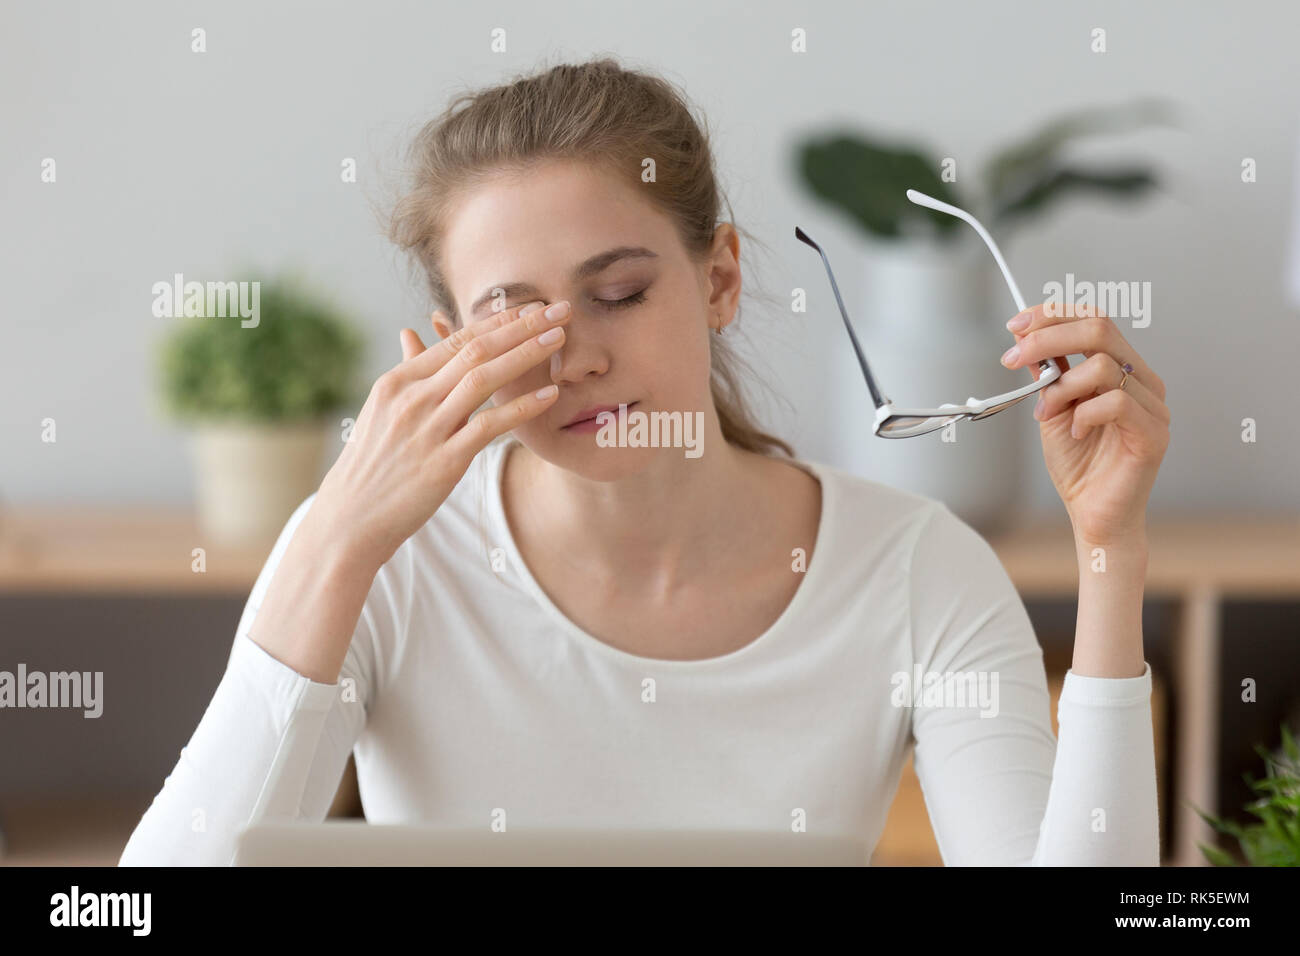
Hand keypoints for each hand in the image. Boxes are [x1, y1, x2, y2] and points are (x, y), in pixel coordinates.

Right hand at [314, 299, 570, 569]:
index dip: (499, 321)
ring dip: (526, 355)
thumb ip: (407, 372)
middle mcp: (412, 398)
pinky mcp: (444, 461)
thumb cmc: (373, 464)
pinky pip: (489, 426)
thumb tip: (410, 332)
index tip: (532, 307)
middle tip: (559, 311)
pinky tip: (550, 395)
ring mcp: (428, 428)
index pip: (456, 340)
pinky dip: (521, 407)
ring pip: (484, 379)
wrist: (351, 517)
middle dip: (521, 326)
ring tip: (559, 340)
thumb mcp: (382, 411)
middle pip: (475, 350)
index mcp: (398, 381)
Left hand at [1001, 303, 1169, 546]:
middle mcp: (1142, 380)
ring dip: (1062, 387)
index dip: (1054, 314)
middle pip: (1100, 329)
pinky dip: (1083, 414)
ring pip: (1103, 365)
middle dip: (1048, 337)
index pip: (1094, 319)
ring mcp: (1153, 405)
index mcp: (1121, 368)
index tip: (1016, 324)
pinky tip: (1075, 433)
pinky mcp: (1154, 433)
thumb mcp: (1051, 409)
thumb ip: (1046, 373)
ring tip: (1048, 412)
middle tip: (1013, 356)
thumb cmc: (1078, 465)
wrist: (1092, 513)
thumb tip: (1022, 334)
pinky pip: (1116, 402)